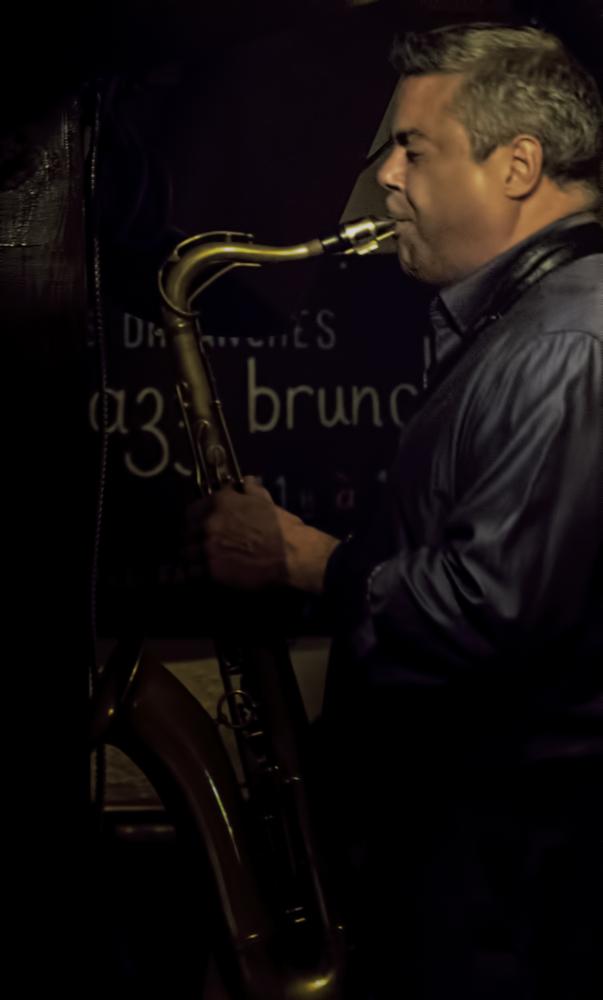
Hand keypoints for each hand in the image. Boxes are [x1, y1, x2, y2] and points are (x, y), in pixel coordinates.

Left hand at [185, 477, 339, 592]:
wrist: (292, 555)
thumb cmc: (282, 527)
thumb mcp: (266, 500)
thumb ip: (250, 488)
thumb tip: (246, 480)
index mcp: (219, 502)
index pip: (192, 510)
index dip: (196, 519)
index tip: (200, 525)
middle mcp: (209, 523)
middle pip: (187, 532)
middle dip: (193, 537)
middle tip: (201, 544)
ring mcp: (208, 548)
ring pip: (186, 552)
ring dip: (192, 556)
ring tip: (200, 560)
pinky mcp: (212, 571)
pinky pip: (192, 573)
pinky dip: (195, 574)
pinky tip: (201, 575)